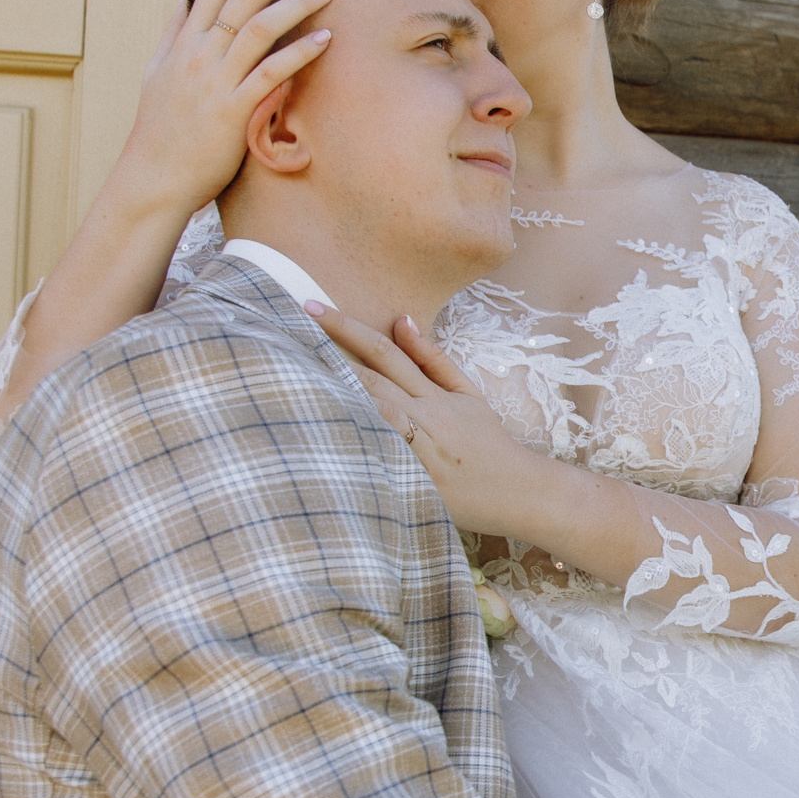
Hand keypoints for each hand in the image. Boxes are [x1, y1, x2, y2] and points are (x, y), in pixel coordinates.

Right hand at [113, 0, 337, 215]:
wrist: (154, 177)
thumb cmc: (162, 128)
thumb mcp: (158, 71)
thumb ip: (174, 30)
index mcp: (184, 39)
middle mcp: (198, 52)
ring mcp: (214, 80)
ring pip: (259, 26)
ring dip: (297, 1)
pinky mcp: (233, 111)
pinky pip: (270, 74)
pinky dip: (299, 52)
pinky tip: (326, 37)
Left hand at [309, 304, 540, 534]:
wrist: (518, 492)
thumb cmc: (488, 444)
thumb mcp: (468, 395)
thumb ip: (432, 359)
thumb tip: (400, 320)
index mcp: (433, 396)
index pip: (383, 352)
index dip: (346, 327)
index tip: (310, 305)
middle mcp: (423, 418)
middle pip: (366, 380)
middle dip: (324, 354)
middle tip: (279, 330)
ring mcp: (416, 453)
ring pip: (367, 415)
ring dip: (329, 392)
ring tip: (286, 371)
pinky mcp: (413, 483)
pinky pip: (375, 457)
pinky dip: (349, 440)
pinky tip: (315, 427)